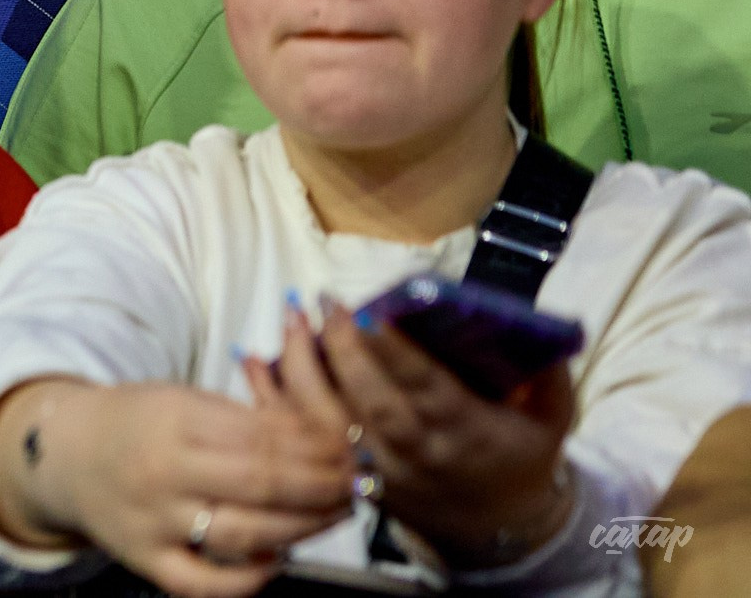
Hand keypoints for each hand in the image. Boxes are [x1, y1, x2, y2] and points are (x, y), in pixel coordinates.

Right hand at [0, 377, 351, 597]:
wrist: (66, 454)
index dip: (317, 448)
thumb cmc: (135, 423)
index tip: (350, 450)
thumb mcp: (184, 400)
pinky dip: (249, 577)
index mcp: (174, 422)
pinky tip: (277, 558)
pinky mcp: (147, 561)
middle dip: (322, 486)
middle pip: (261, 485)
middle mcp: (163, 474)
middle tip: (356, 483)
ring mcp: (155, 522)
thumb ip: (244, 420)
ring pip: (244, 534)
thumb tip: (320, 438)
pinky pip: (205, 584)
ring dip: (303, 527)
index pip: (263, 438)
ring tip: (334, 514)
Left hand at [313, 296, 576, 567]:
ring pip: (340, 420)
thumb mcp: (550, 419)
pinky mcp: (361, 476)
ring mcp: (386, 467)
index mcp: (468, 431)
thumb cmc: (520, 455)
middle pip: (375, 402)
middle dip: (347, 350)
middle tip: (328, 302)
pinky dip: (298, 400)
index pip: (428, 390)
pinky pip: (322, 438)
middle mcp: (422, 451)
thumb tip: (537, 327)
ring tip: (298, 318)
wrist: (496, 526)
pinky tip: (276, 359)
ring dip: (313, 370)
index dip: (397, 354)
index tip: (370, 313)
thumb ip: (548, 375)